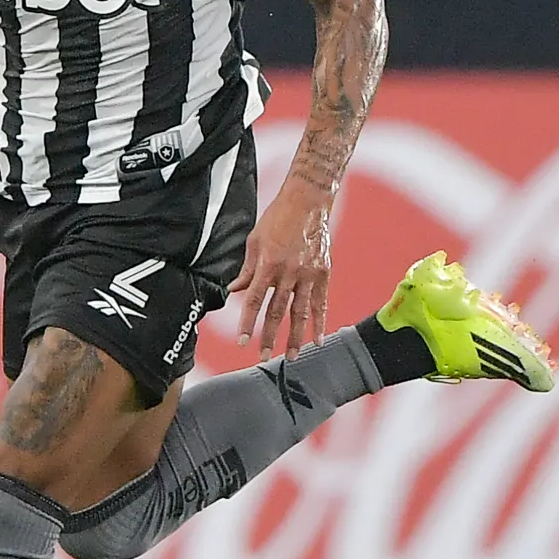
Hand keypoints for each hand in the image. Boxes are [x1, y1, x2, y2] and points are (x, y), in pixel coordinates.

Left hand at [229, 170, 333, 353]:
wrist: (308, 201)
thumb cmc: (277, 218)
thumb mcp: (254, 241)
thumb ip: (247, 269)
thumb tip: (235, 291)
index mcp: (268, 264)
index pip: (255, 300)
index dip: (247, 323)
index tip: (242, 342)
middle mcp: (288, 272)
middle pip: (277, 311)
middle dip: (269, 337)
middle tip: (263, 357)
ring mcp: (308, 274)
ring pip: (301, 312)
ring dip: (296, 337)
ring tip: (292, 357)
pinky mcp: (323, 273)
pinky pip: (321, 303)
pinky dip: (320, 322)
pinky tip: (318, 339)